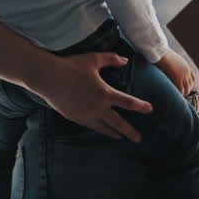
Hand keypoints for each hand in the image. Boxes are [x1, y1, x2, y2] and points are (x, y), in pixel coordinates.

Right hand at [29, 52, 153, 142]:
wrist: (48, 78)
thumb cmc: (71, 66)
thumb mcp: (94, 59)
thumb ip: (112, 59)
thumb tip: (125, 61)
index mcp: (105, 94)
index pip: (128, 102)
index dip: (141, 106)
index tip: (150, 109)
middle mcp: (97, 108)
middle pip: (118, 123)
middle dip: (130, 131)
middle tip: (139, 139)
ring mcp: (85, 115)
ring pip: (103, 128)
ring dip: (113, 133)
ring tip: (120, 138)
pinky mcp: (74, 117)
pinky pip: (90, 126)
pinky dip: (98, 129)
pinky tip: (100, 129)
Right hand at [156, 50, 195, 95]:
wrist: (162, 54)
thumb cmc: (165, 55)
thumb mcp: (175, 60)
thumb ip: (176, 65)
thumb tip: (172, 67)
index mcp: (187, 67)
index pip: (193, 78)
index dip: (190, 84)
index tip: (187, 87)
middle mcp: (187, 72)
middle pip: (191, 84)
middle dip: (187, 90)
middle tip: (182, 94)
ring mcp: (183, 76)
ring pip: (187, 88)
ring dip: (184, 93)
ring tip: (179, 96)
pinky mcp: (178, 79)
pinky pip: (181, 89)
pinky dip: (179, 93)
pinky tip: (176, 95)